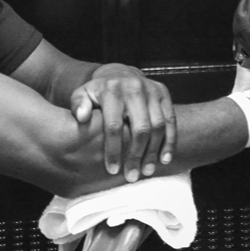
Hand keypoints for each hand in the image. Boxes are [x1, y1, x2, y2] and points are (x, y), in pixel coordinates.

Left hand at [70, 63, 175, 181]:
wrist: (119, 74)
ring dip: (154, 151)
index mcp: (112, 90)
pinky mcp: (163, 93)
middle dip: (136, 155)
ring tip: (147, 171)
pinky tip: (164, 159)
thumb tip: (82, 116)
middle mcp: (134, 88)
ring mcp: (151, 90)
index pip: (114, 125)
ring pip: (157, 126)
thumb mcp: (83, 94)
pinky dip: (170, 141)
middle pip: (140, 128)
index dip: (113, 150)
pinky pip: (170, 120)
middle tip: (132, 176)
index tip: (112, 170)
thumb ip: (78, 104)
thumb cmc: (99, 92)